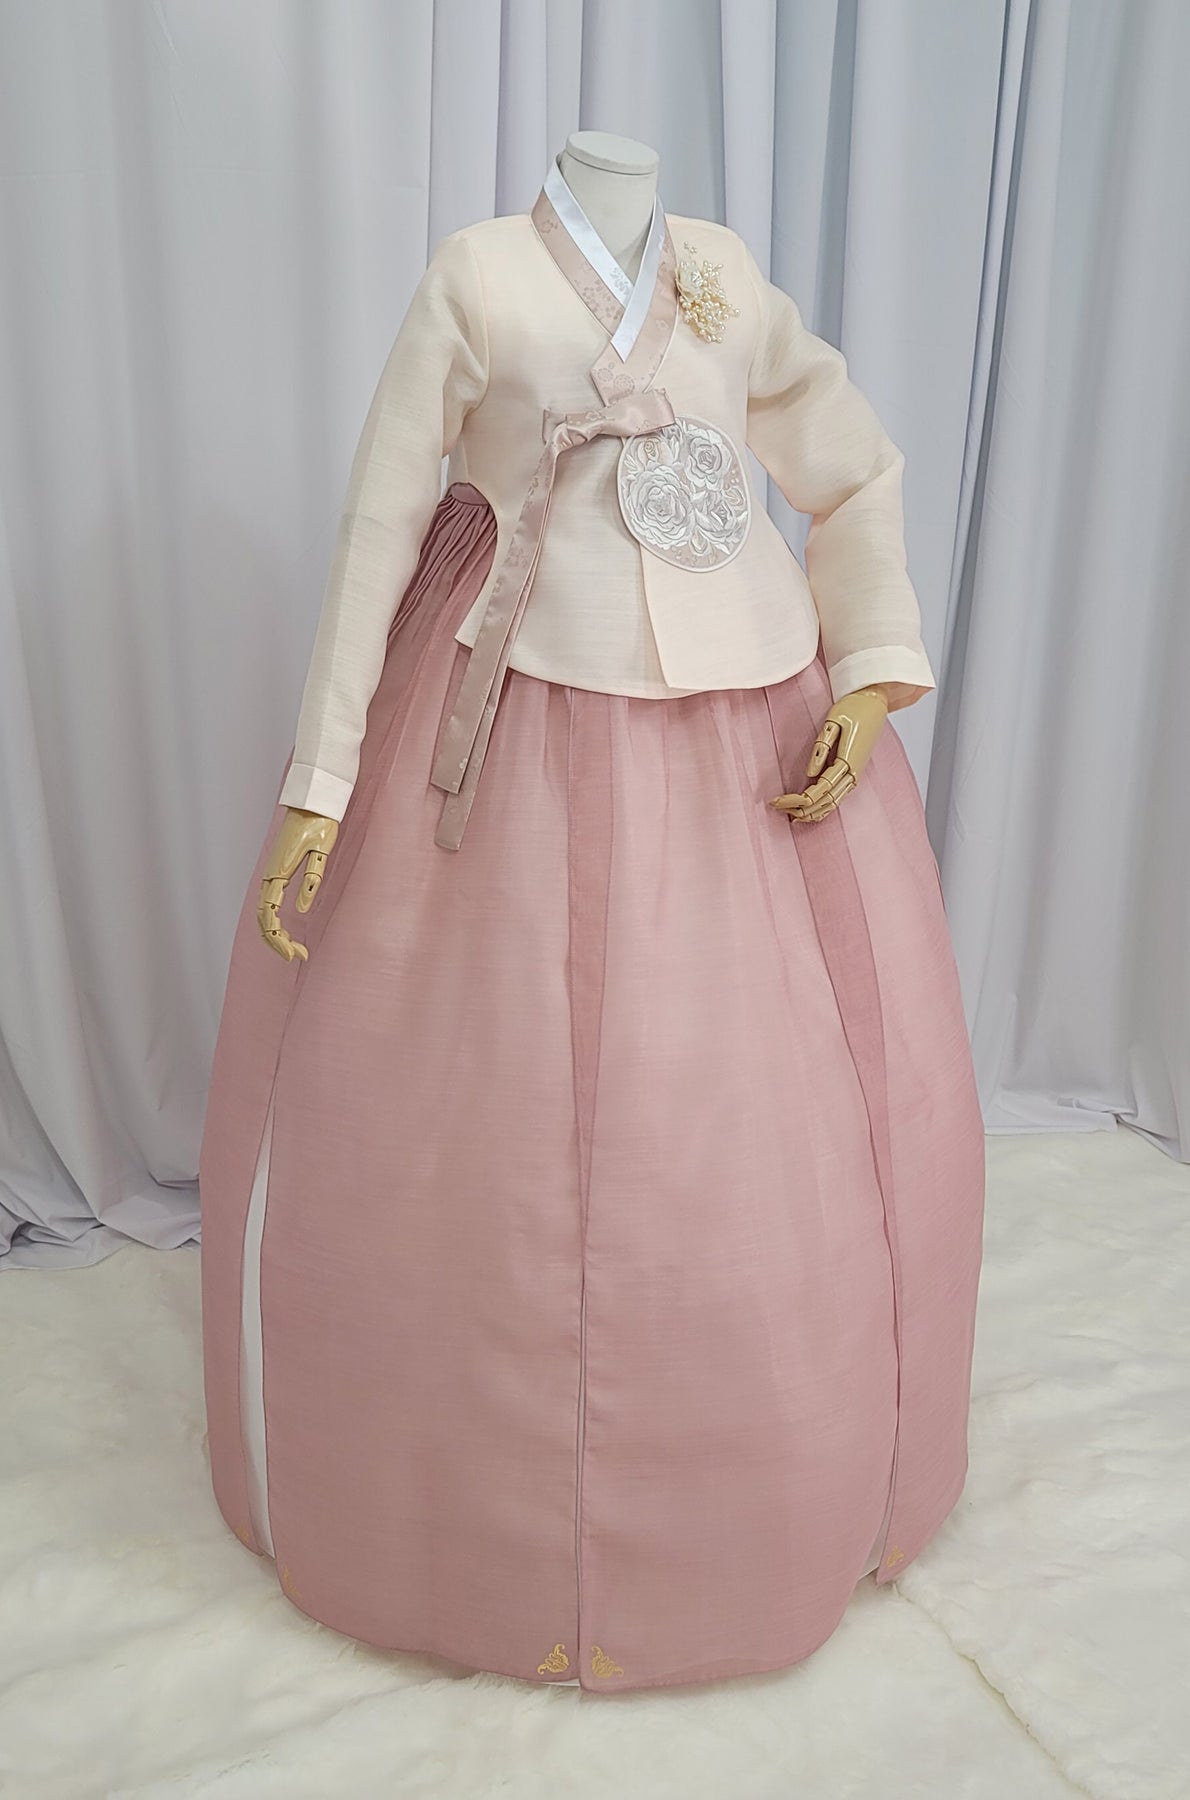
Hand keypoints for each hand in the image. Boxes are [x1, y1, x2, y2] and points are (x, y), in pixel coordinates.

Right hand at [257, 807, 339, 960]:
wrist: (312, 798)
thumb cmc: (320, 821)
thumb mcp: (322, 849)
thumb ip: (312, 878)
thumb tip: (301, 910)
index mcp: (277, 872)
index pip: (268, 916)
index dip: (278, 939)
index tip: (294, 955)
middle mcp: (269, 875)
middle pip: (262, 918)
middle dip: (277, 942)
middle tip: (299, 956)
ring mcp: (271, 873)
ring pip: (263, 912)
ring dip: (276, 933)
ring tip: (296, 948)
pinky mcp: (278, 870)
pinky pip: (269, 901)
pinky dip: (275, 919)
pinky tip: (289, 929)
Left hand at [768, 684, 889, 821]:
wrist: (875, 700)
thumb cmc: (853, 707)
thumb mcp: (834, 721)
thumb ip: (822, 747)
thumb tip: (810, 774)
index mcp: (847, 760)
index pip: (819, 789)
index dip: (797, 799)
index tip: (777, 802)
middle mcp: (854, 772)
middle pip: (825, 800)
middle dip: (801, 809)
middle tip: (778, 809)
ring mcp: (856, 774)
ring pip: (834, 803)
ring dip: (813, 812)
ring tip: (792, 817)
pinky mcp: (855, 772)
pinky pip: (840, 796)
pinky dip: (825, 807)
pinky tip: (813, 813)